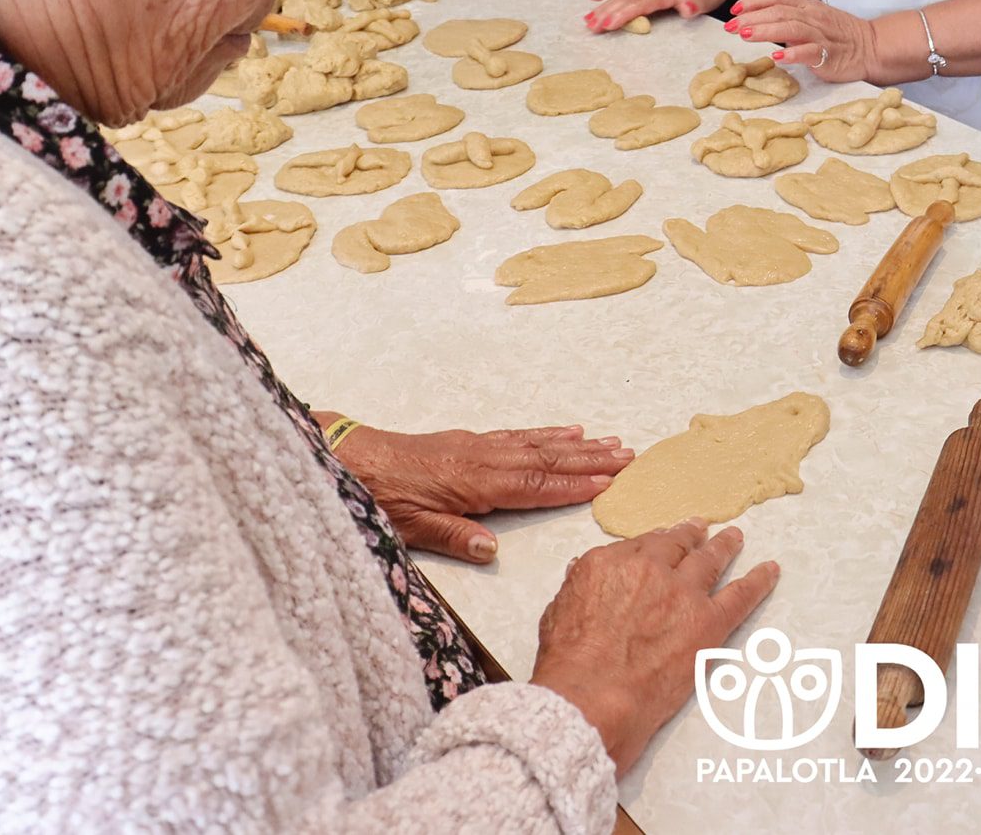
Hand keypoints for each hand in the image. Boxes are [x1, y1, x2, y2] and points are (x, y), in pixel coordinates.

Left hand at [336, 424, 633, 562]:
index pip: (535, 485)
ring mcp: (480, 446)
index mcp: (475, 484)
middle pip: (547, 458)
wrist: (351, 458)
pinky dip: (546, 432)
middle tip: (628, 454)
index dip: (572, 484)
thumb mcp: (411, 528)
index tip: (609, 481)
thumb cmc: (379, 496)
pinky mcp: (470, 441)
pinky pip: (518, 435)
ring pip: (538, 443)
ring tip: (610, 441)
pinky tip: (564, 430)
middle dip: (589, 458)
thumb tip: (493, 551)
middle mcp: (484, 459)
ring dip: (577, 444)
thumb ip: (454, 537)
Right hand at [531, 520, 777, 773]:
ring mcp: (683, 593)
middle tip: (701, 528)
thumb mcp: (558, 611)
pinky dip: (760, 581)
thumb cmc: (568, 663)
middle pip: (677, 544)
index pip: (639, 544)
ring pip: (711, 559)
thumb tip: (583, 570)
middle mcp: (651, 568)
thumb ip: (577, 585)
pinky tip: (772, 570)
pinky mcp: (709, 622)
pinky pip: (741, 595)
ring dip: (725, 546)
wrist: (592, 696)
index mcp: (611, 563)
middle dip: (690, 535)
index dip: (655, 542)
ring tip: (735, 537)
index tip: (665, 539)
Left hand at [723, 0, 879, 83]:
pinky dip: (793, 54)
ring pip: (790, 28)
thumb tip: (759, 22)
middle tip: (729, 26)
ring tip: (744, 36)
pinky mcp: (830, 55)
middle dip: (751, 17)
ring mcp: (822, 36)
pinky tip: (777, 58)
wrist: (872, 48)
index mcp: (807, 7)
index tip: (734, 9)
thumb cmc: (839, 36)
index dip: (754, 0)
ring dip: (765, 31)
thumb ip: (789, 19)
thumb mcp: (813, 20)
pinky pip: (810, 52)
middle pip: (778, 12)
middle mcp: (813, 17)